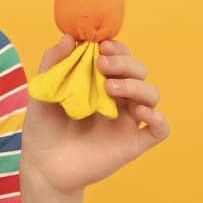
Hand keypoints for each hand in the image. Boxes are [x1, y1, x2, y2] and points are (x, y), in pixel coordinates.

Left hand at [20, 36, 170, 198]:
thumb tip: (69, 36)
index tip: (102, 45)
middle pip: (139, 71)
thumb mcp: (42, 90)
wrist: (43, 166)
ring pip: (152, 94)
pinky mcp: (133, 143)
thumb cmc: (43, 127)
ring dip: (137, 85)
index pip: (121, 57)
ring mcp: (128, 120)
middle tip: (102, 65)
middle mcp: (118, 98)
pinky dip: (158, 118)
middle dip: (125, 63)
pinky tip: (140, 112)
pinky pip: (160, 129)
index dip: (117, 48)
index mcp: (100, 82)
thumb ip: (53, 62)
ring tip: (110, 88)